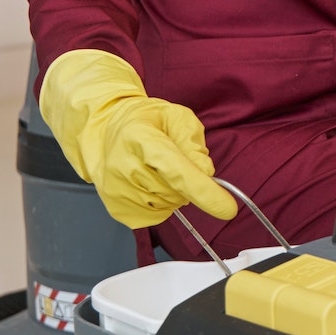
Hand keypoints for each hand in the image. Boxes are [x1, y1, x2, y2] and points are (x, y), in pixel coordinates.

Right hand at [39, 50, 237, 228]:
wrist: (107, 131)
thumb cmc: (147, 122)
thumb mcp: (177, 118)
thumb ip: (193, 142)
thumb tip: (205, 173)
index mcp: (140, 138)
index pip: (177, 171)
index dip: (203, 191)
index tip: (228, 209)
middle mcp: (123, 166)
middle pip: (176, 191)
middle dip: (189, 182)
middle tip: (177, 162)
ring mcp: (116, 190)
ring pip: (168, 206)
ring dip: (175, 193)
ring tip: (160, 170)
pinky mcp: (116, 208)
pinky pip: (155, 216)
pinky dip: (163, 204)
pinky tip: (152, 184)